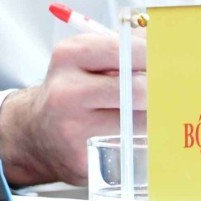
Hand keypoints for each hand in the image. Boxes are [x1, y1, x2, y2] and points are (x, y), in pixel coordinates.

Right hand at [0, 17, 147, 189]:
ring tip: (146, 114)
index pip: (125, 51)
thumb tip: (160, 40)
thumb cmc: (71, 91)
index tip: (164, 62)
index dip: (152, 57)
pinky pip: (129, 149)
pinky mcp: (84, 160)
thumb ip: (121, 47)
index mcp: (68, 56)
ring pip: (138, 123)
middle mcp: (66, 91)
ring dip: (151, 119)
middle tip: (163, 91)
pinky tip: (133, 135)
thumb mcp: (84, 58)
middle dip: (156, 91)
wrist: (37, 133)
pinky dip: (139, 142)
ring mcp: (74, 129)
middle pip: (136, 90)